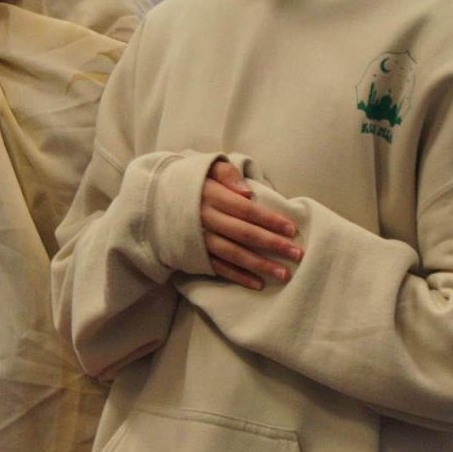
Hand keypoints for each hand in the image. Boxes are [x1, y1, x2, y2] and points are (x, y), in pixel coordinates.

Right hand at [201, 161, 302, 289]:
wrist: (155, 199)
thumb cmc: (193, 182)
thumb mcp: (208, 167)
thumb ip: (228, 175)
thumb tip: (248, 192)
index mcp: (211, 196)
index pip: (246, 210)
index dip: (269, 220)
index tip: (291, 230)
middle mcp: (205, 219)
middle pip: (243, 234)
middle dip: (272, 244)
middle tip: (297, 255)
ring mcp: (199, 239)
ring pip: (233, 254)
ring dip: (259, 265)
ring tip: (283, 274)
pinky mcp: (194, 254)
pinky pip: (218, 268)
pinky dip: (238, 276)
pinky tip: (258, 284)